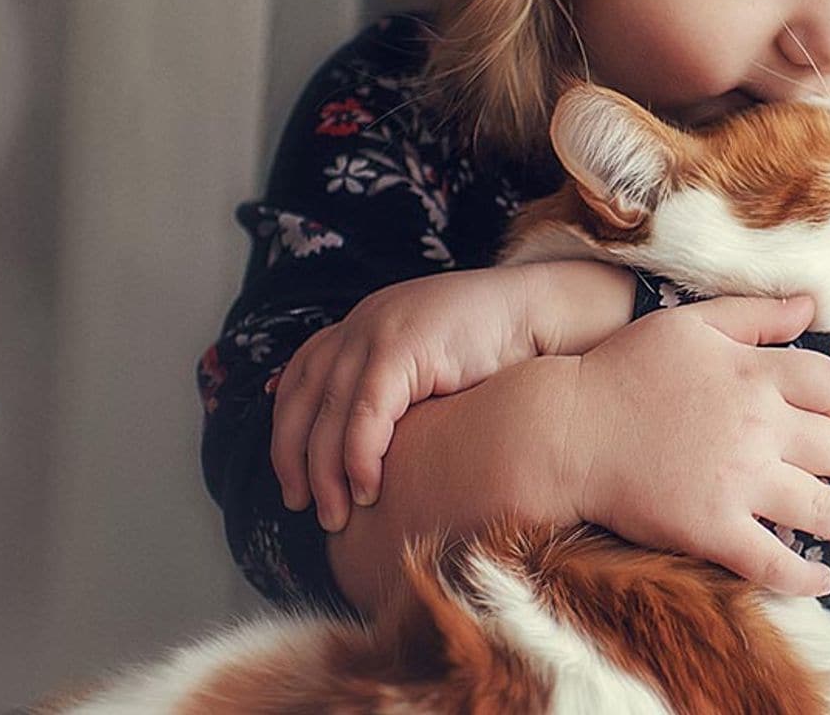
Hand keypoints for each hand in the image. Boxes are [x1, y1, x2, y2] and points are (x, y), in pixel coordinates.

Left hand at [272, 260, 635, 530]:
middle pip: (302, 398)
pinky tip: (368, 489)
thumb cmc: (499, 351)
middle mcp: (362, 321)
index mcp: (365, 322)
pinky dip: (359, 457)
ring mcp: (377, 330)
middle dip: (294, 460)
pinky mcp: (400, 348)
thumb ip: (395, 393)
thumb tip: (365, 446)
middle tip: (303, 506)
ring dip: (327, 472)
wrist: (543, 314)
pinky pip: (365, 414)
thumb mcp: (431, 368)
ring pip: (329, 414)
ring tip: (336, 514)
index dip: (286, 427)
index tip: (290, 474)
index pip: (302, 376)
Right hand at [563, 295, 829, 597]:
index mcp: (756, 374)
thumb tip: (813, 304)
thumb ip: (757, 314)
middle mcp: (758, 426)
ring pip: (821, 507)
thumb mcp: (692, 323)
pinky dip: (803, 576)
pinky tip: (824, 581)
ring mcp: (737, 481)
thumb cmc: (625, 370)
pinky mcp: (711, 527)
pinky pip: (771, 559)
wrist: (566, 429)